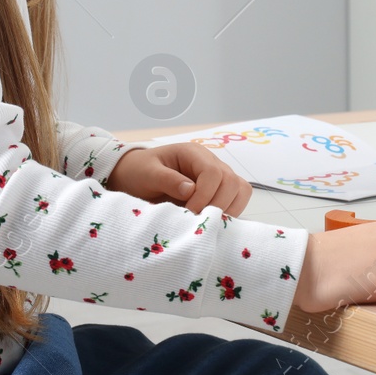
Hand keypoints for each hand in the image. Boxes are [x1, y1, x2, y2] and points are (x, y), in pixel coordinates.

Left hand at [104, 144, 252, 215]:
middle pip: (232, 181)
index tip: (189, 212)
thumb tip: (191, 190)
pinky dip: (229, 212)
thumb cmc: (140, 171)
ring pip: (240, 190)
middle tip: (198, 220)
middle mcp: (210, 162)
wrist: (135, 175)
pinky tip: (210, 221)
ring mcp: (218, 176)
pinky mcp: (219, 190)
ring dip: (227, 209)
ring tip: (205, 221)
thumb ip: (168, 180)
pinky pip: (236, 200)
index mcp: (193, 153)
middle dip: (218, 205)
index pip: (213, 173)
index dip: (205, 195)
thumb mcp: (147, 174)